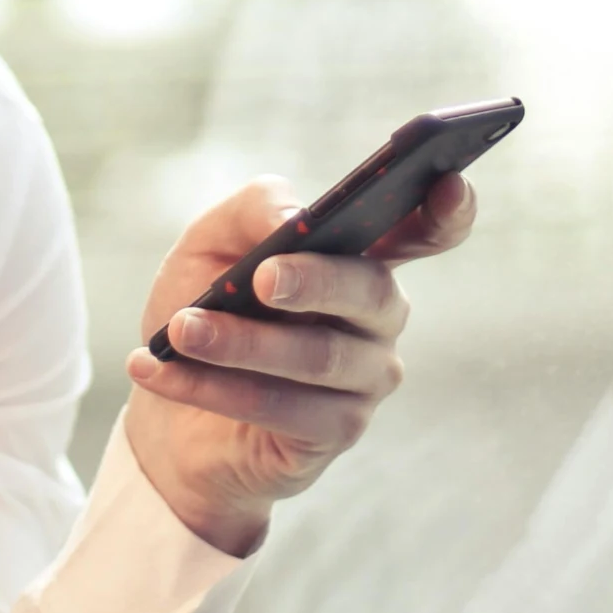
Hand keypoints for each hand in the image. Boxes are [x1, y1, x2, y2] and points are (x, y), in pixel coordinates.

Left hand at [118, 171, 479, 555]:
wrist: (165, 406)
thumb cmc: (201, 310)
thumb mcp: (208, 245)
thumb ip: (251, 210)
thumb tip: (294, 217)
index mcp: (359, 256)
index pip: (426, 229)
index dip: (449, 210)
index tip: (452, 180)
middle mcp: (377, 316)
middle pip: (371, 290)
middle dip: (315, 281)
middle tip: (263, 278)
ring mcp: (365, 378)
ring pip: (319, 355)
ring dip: (241, 342)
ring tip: (181, 330)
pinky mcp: (336, 432)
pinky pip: (283, 407)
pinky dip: (213, 387)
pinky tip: (160, 371)